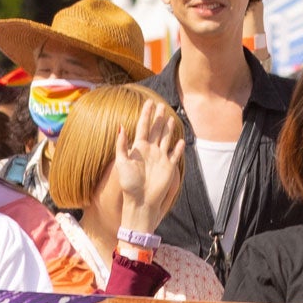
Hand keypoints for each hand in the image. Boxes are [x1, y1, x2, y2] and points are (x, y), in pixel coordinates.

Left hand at [114, 98, 185, 234]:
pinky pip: (175, 155)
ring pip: (166, 139)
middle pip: (156, 130)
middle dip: (158, 118)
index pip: (143, 126)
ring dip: (168, 129)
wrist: (141, 200)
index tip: (148, 102)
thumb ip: (122, 145)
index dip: (146, 114)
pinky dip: (178, 148)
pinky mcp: (169, 167)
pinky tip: (181, 141)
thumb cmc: (129, 184)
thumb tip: (121, 127)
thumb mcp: (122, 162)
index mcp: (139, 148)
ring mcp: (161, 158)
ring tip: (170, 118)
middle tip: (160, 105)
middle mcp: (151, 151)